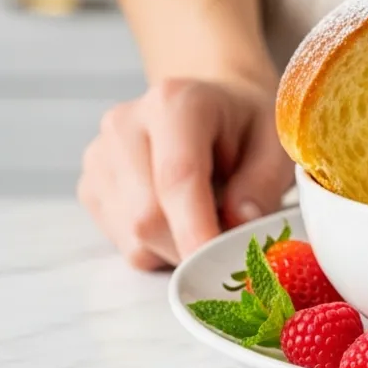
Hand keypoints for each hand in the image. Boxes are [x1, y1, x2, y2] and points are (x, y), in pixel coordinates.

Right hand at [78, 77, 293, 268]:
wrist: (212, 106)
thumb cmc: (247, 125)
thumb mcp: (277, 143)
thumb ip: (264, 182)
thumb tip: (240, 222)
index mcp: (176, 103)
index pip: (177, 177)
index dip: (197, 229)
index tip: (218, 265)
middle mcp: (126, 124)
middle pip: (148, 216)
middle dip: (193, 245)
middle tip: (232, 242)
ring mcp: (101, 156)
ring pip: (134, 237)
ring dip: (178, 248)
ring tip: (209, 217)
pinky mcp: (91, 186)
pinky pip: (124, 242)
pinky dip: (160, 247)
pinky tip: (181, 217)